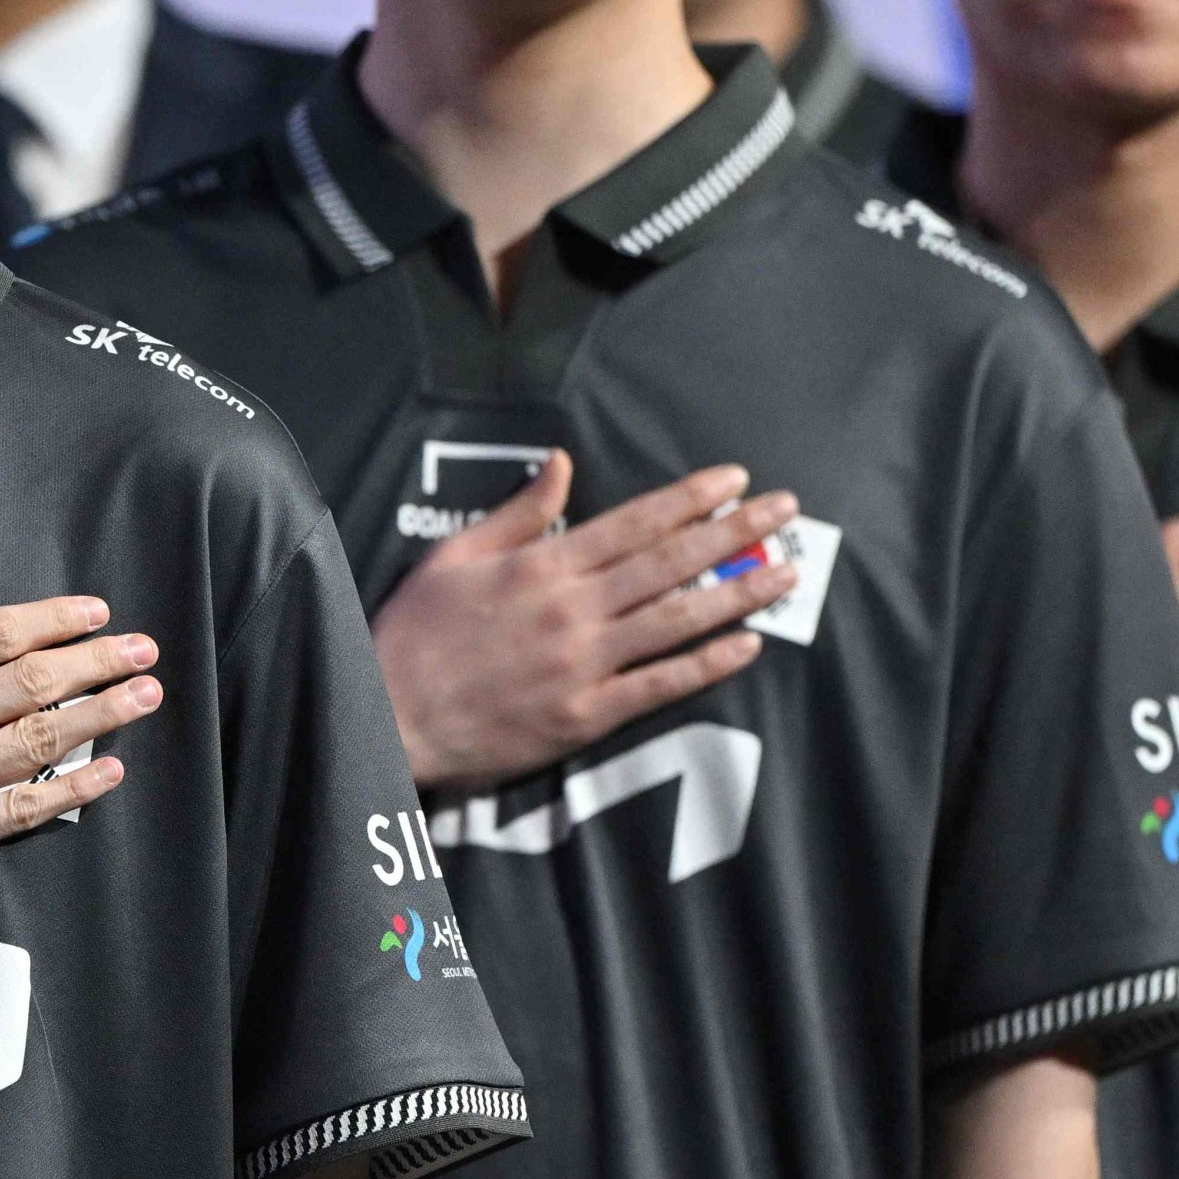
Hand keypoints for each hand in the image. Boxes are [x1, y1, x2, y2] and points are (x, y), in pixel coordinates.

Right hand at [0, 556, 154, 923]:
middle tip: (146, 649)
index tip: (95, 611)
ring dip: (103, 714)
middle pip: (33, 681)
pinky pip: (24, 810)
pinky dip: (73, 789)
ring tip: (147, 697)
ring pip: (41, 739)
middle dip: (99, 661)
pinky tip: (110, 772)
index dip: (53, 619)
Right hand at [372, 454, 799, 793]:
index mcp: (542, 565)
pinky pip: (660, 686)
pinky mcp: (586, 715)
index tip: (736, 480)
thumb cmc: (415, 632)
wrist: (391, 714)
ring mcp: (584, 664)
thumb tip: (565, 464)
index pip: (635, 522)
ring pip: (679, 620)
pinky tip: (747, 645)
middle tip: (785, 511)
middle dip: (735, 532)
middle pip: (671, 563)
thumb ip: (519, 512)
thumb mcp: (454, 555)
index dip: (691, 498)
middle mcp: (573, 608)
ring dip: (739, 594)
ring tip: (787, 572)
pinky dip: (707, 664)